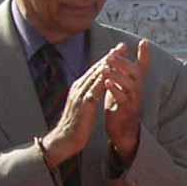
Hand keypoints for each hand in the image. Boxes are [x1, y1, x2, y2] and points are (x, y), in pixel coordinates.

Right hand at [39, 54, 114, 168]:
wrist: (64, 140)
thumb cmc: (76, 126)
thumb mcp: (83, 107)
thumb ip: (88, 97)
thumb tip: (94, 90)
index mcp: (80, 88)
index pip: (96, 70)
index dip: (108, 59)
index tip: (119, 49)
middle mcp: (79, 88)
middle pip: (97, 69)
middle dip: (110, 56)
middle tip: (122, 45)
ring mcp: (80, 95)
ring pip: (95, 77)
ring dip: (108, 65)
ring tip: (119, 55)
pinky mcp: (84, 105)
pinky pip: (94, 91)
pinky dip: (102, 82)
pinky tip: (111, 76)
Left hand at [104, 40, 150, 162]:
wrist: (122, 133)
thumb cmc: (120, 109)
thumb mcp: (122, 89)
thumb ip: (121, 74)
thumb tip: (116, 56)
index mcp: (136, 85)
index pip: (143, 68)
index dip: (145, 56)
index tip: (144, 42)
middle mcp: (138, 92)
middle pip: (136, 74)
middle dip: (124, 62)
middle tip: (111, 54)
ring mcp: (134, 102)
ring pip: (130, 85)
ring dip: (118, 75)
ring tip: (106, 67)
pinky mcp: (127, 112)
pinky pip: (123, 99)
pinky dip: (115, 90)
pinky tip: (106, 83)